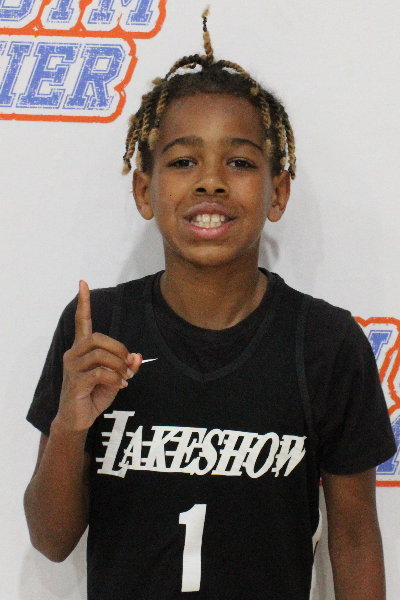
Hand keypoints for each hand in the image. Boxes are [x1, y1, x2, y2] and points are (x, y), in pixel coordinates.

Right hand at [55, 281, 141, 432]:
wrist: (77, 419)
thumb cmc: (94, 394)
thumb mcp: (116, 377)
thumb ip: (127, 365)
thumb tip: (137, 356)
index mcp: (82, 349)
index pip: (81, 321)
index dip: (83, 302)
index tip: (83, 283)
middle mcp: (73, 354)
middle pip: (97, 337)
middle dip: (119, 348)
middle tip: (128, 363)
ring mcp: (72, 368)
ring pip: (100, 354)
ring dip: (119, 365)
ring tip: (125, 377)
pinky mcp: (75, 383)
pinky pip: (100, 373)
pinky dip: (115, 378)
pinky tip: (120, 385)